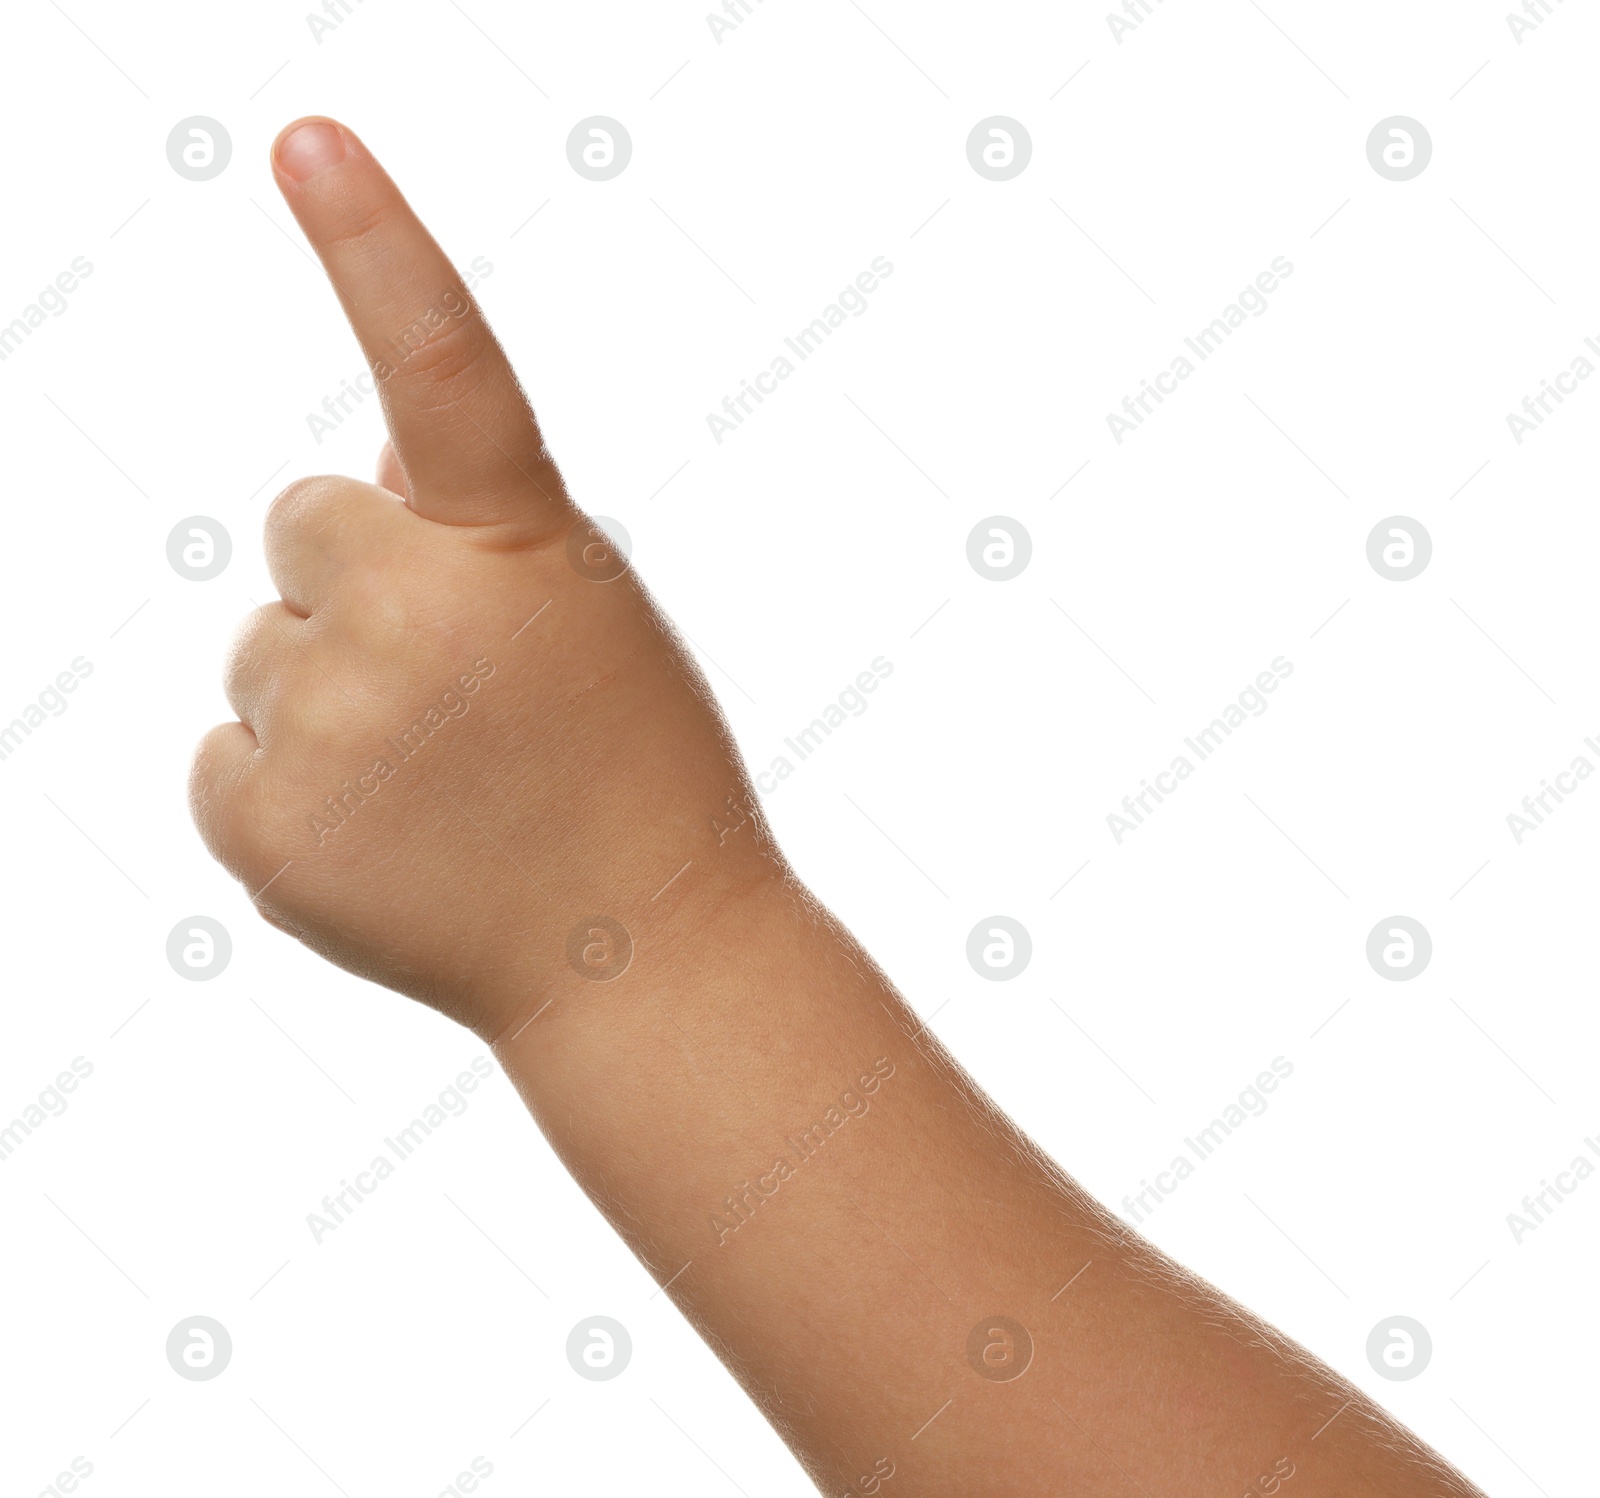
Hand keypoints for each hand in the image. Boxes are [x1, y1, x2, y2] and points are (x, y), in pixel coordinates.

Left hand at [190, 118, 778, 1039]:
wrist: (638, 960)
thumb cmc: (631, 773)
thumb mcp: (588, 618)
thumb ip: (476, 533)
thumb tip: (354, 489)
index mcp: (522, 551)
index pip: (447, 366)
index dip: (381, 246)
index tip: (308, 139)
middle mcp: (414, 619)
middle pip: (305, 522)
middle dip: (363, 580)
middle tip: (458, 688)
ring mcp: (326, 726)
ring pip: (264, 646)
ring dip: (333, 694)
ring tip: (440, 784)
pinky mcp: (260, 826)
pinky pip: (229, 757)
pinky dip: (291, 791)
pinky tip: (388, 840)